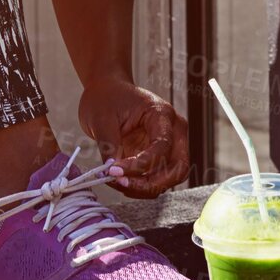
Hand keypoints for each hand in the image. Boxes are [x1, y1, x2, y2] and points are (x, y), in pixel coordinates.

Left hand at [77, 78, 188, 197]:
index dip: (140, 164)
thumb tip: (112, 172)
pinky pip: (157, 178)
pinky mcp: (159, 157)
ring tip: (117, 182)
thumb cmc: (106, 97)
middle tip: (122, 183)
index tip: (114, 171)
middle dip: (151, 183)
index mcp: (162, 114)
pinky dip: (141, 185)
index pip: (162, 146)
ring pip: (170, 178)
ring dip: (145, 187)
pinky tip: (120, 180)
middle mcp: (173, 131)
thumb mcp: (102, 119)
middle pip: (177, 168)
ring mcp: (169, 145)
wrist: (107, 91)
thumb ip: (110, 146)